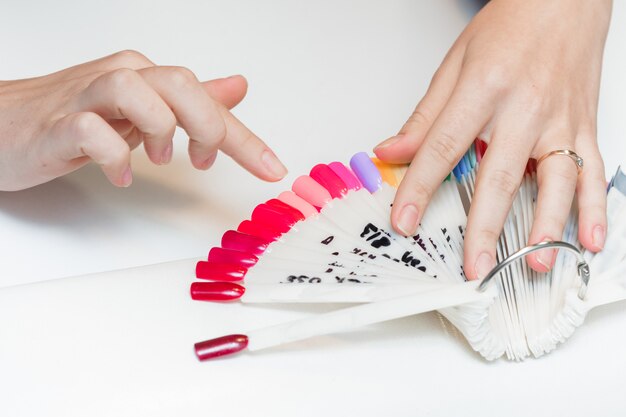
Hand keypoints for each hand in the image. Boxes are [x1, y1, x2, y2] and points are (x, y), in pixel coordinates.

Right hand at [0, 50, 286, 190]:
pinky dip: (114, 157)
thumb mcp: (145, 111)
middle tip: (202, 159)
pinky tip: (122, 174)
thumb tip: (236, 88)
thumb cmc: (77, 116)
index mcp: (147, 77)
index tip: (272, 168)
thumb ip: (191, 103)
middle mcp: (121, 78)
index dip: (244, 138)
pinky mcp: (57, 125)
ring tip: (158, 159)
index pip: (206, 100)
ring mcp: (86, 99)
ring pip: (135, 92)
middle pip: (178, 84)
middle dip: (206, 126)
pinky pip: (91, 131)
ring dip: (157, 132)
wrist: (6, 123)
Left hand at [374, 0, 611, 278]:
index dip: (420, 187)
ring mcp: (561, 119)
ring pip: (557, 181)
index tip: (404, 219)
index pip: (443, 146)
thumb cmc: (510, 25)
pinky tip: (590, 238)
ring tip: (534, 264)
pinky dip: (597, 208)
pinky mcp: (585, 125)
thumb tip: (392, 152)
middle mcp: (526, 106)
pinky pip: (596, 172)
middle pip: (500, 175)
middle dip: (484, 227)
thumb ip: (425, 116)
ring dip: (546, 227)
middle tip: (473, 266)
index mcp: (484, 88)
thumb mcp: (454, 64)